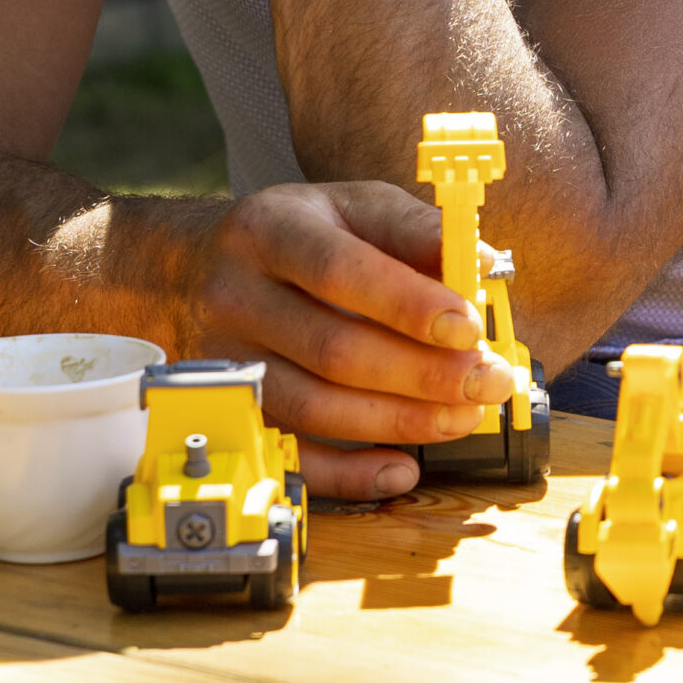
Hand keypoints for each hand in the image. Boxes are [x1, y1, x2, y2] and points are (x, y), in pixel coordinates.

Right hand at [179, 180, 514, 499]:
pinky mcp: (234, 413)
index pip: (339, 269)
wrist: (195, 269)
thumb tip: (483, 264)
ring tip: (463, 417)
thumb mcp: (350, 208)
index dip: (407, 303)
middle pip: (333, 348)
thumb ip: (415, 229)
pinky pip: (291, 457)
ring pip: (316, 407)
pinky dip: (351, 474)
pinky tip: (402, 467)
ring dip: (401, 421)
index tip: (468, 327)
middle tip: (487, 381)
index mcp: (270, 230)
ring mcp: (227, 361)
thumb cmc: (298, 235)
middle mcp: (236, 295)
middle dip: (423, 373)